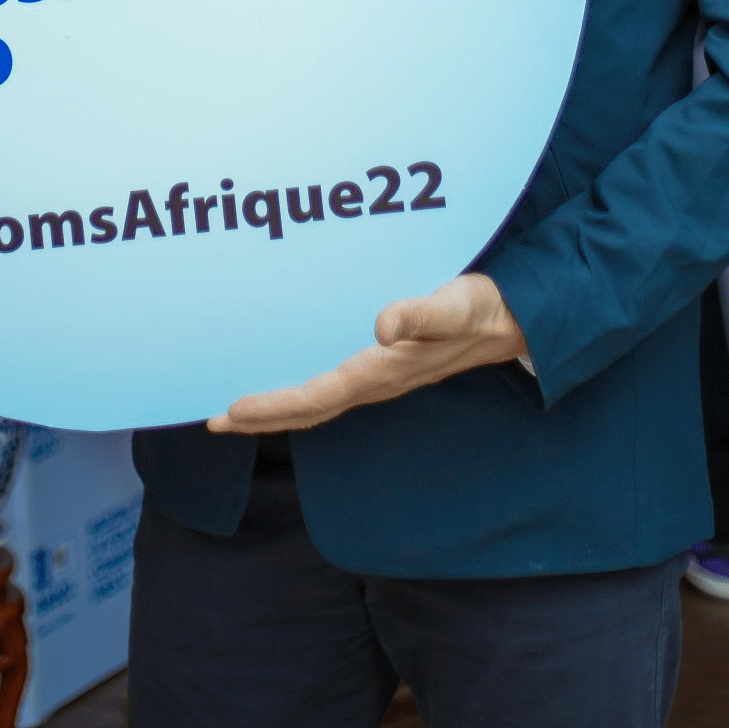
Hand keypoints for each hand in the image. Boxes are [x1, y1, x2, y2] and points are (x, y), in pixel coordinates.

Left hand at [206, 273, 526, 434]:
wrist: (516, 321)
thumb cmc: (483, 309)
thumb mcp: (457, 306)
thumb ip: (422, 314)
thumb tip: (382, 324)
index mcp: (385, 370)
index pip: (317, 397)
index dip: (273, 406)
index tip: (231, 411)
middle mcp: (376, 379)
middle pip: (308, 408)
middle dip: (261, 416)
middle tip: (212, 420)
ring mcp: (380, 374)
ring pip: (317, 398)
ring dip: (276, 404)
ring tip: (235, 406)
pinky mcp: (386, 360)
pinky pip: (332, 381)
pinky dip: (300, 385)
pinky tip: (287, 371)